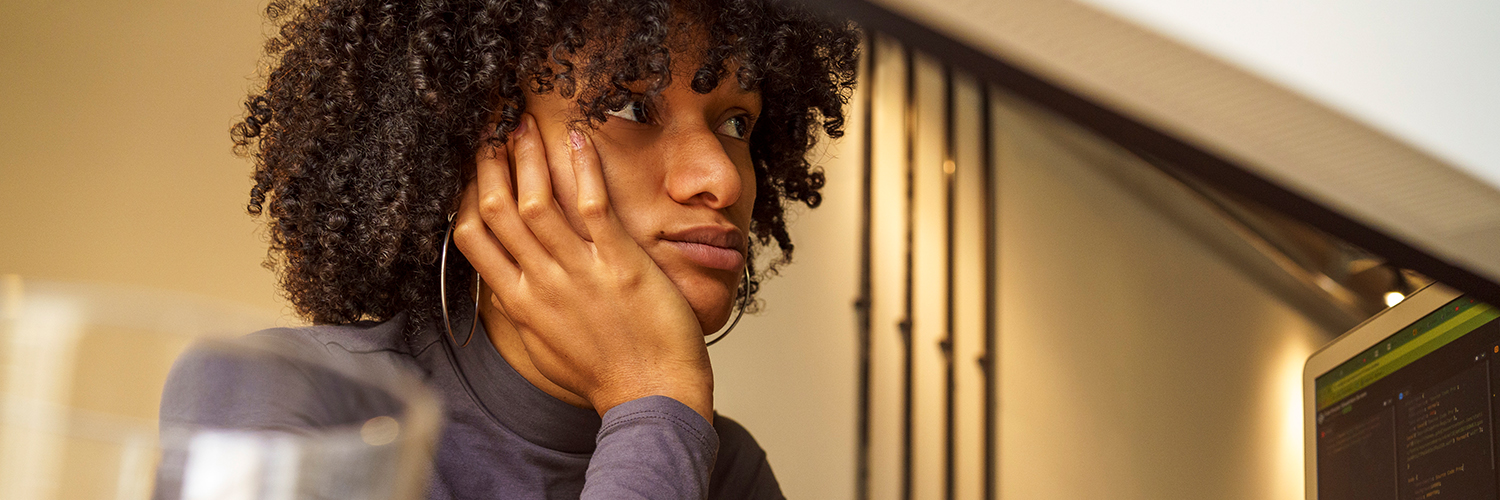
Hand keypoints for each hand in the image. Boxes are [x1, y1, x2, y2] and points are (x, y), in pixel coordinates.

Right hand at [452, 114, 713, 421]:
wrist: (651, 396)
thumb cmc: (605, 375)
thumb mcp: (545, 347)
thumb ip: (520, 313)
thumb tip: (501, 289)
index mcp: (518, 302)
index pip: (472, 237)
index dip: (466, 194)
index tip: (471, 168)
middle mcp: (540, 283)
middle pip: (498, 209)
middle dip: (491, 163)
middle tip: (493, 131)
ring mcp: (578, 271)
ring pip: (537, 202)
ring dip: (529, 156)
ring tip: (524, 124)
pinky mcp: (619, 263)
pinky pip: (593, 206)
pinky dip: (583, 168)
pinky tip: (578, 138)